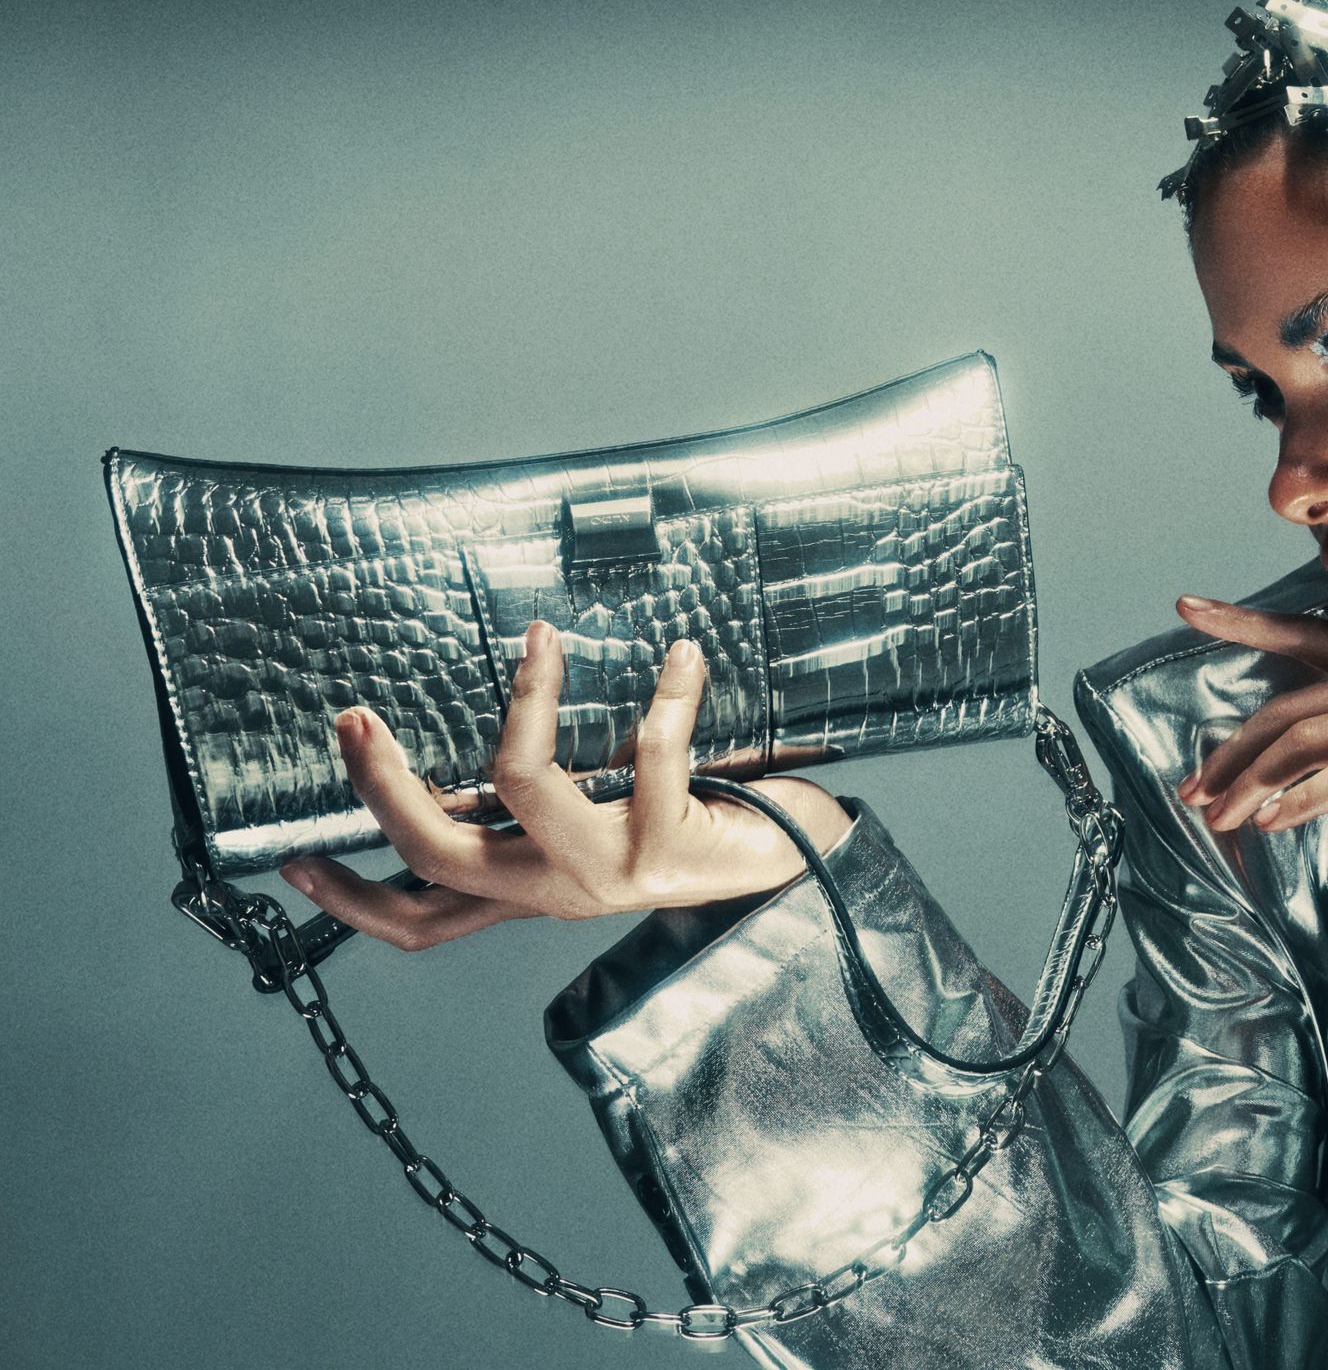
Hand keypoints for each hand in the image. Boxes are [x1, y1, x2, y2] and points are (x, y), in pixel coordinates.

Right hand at [279, 620, 853, 950]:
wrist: (802, 875)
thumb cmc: (700, 831)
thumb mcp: (604, 826)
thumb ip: (541, 809)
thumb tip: (480, 748)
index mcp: (532, 890)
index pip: (424, 920)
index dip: (355, 902)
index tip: (293, 864)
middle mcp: (558, 891)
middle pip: (439, 854)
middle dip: (385, 782)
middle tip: (357, 716)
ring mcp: (611, 873)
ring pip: (520, 790)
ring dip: (525, 703)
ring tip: (539, 638)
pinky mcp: (674, 848)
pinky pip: (652, 756)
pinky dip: (667, 695)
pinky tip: (684, 656)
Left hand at [1171, 596, 1327, 846]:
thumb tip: (1327, 804)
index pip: (1303, 638)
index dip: (1242, 622)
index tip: (1185, 606)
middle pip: (1289, 708)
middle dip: (1232, 754)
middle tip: (1192, 794)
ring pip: (1308, 740)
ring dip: (1253, 783)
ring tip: (1218, 818)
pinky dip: (1303, 798)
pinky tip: (1272, 820)